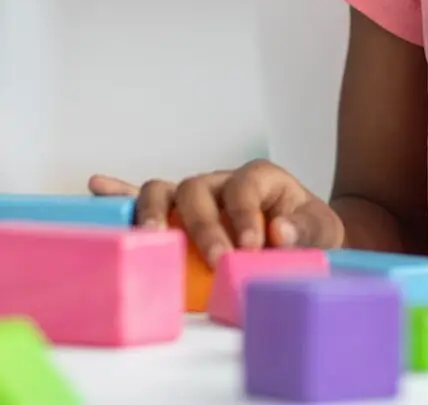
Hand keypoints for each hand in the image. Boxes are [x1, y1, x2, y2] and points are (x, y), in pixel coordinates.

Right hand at [89, 161, 343, 266]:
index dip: (245, 215)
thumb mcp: (321, 230)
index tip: (251, 247)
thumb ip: (305, 229)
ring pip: (166, 189)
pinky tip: (97, 187)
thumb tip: (279, 232)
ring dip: (153, 210)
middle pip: (198, 188)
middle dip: (204, 224)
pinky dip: (120, 194)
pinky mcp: (176, 216)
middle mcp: (222, 181)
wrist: (301, 239)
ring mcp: (196, 197)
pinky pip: (143, 199)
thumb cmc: (305, 231)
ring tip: (151, 234)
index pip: (243, 186)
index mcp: (259, 177)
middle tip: (218, 258)